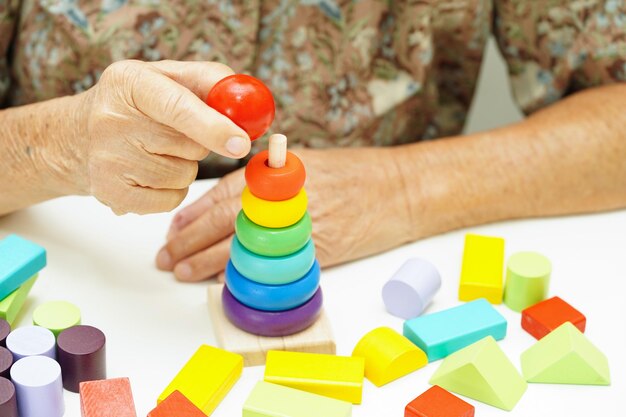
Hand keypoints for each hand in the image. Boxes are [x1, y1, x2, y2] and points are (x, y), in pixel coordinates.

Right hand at [75, 60, 250, 214]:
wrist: (78, 137)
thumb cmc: (136, 104)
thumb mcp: (167, 77)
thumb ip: (211, 82)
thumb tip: (250, 110)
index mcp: (129, 82)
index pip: (178, 107)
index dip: (214, 126)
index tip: (241, 143)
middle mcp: (111, 120)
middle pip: (189, 146)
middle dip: (197, 142)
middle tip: (172, 132)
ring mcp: (108, 161)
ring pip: (183, 175)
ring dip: (183, 166)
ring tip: (155, 151)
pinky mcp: (112, 195)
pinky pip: (171, 199)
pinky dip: (170, 189)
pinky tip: (148, 172)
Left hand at [156, 147, 415, 280]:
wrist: (400, 189)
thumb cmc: (356, 174)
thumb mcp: (307, 164)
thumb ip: (269, 180)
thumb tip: (230, 202)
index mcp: (279, 174)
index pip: (223, 194)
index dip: (193, 213)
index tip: (172, 228)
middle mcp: (285, 199)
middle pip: (225, 222)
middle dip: (189, 240)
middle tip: (166, 257)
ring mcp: (301, 226)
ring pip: (243, 246)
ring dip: (208, 263)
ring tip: (182, 272)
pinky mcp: (318, 251)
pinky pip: (273, 267)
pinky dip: (246, 276)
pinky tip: (224, 283)